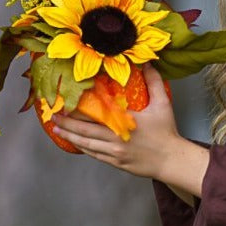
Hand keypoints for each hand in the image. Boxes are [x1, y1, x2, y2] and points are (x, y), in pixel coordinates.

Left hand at [53, 63, 180, 178]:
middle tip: (53, 114)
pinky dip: (82, 148)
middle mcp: (115, 138)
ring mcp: (114, 153)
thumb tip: (147, 62)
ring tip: (57, 128)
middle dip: (67, 123)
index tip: (66, 102)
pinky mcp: (116, 163)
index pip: (95, 114)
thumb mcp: (163, 104)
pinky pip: (95, 155)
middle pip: (84, 130)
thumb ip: (154, 82)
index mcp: (124, 122)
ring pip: (86, 144)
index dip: (78, 109)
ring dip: (70, 136)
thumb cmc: (167, 132)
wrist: (172, 160)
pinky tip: (75, 142)